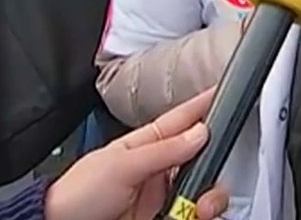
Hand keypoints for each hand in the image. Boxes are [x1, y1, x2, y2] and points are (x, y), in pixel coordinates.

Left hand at [44, 90, 227, 219]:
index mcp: (145, 146)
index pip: (182, 120)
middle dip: (213, 167)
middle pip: (202, 160)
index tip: (223, 93)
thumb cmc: (77, 195)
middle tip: (210, 178)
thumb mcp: (120, 166)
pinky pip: (192, 215)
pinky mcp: (164, 218)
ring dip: (208, 199)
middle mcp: (158, 171)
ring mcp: (161, 198)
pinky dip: (198, 216)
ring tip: (199, 209)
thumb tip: (200, 132)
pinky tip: (193, 217)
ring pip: (202, 191)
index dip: (203, 106)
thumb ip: (163, 149)